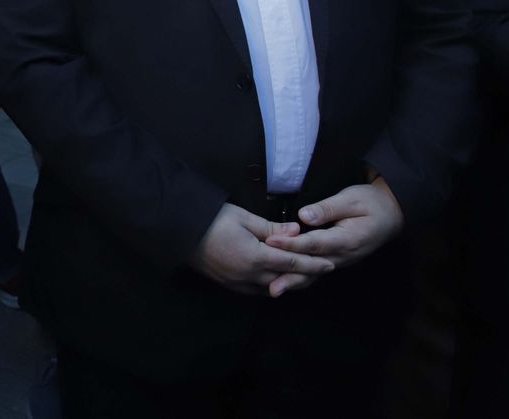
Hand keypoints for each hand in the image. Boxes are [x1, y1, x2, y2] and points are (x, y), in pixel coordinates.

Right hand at [189, 203, 334, 296]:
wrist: (178, 229)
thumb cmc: (212, 219)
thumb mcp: (245, 218)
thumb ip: (273, 229)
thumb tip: (296, 232)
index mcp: (255, 258)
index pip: (293, 264)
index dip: (314, 264)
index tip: (331, 264)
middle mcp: (248, 276)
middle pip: (285, 280)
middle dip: (305, 276)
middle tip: (321, 270)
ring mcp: (237, 283)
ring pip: (271, 288)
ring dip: (288, 282)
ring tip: (301, 274)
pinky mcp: (227, 284)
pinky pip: (256, 290)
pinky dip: (270, 285)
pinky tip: (275, 278)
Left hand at [262, 179, 404, 295]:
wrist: (392, 214)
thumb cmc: (371, 203)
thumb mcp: (351, 199)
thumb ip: (327, 208)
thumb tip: (304, 216)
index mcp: (347, 239)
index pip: (314, 244)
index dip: (292, 244)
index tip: (271, 243)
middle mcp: (344, 255)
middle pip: (313, 267)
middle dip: (291, 276)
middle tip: (271, 286)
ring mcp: (342, 260)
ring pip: (315, 274)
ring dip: (295, 282)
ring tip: (274, 290)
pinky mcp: (338, 260)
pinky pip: (318, 272)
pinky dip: (302, 278)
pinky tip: (286, 281)